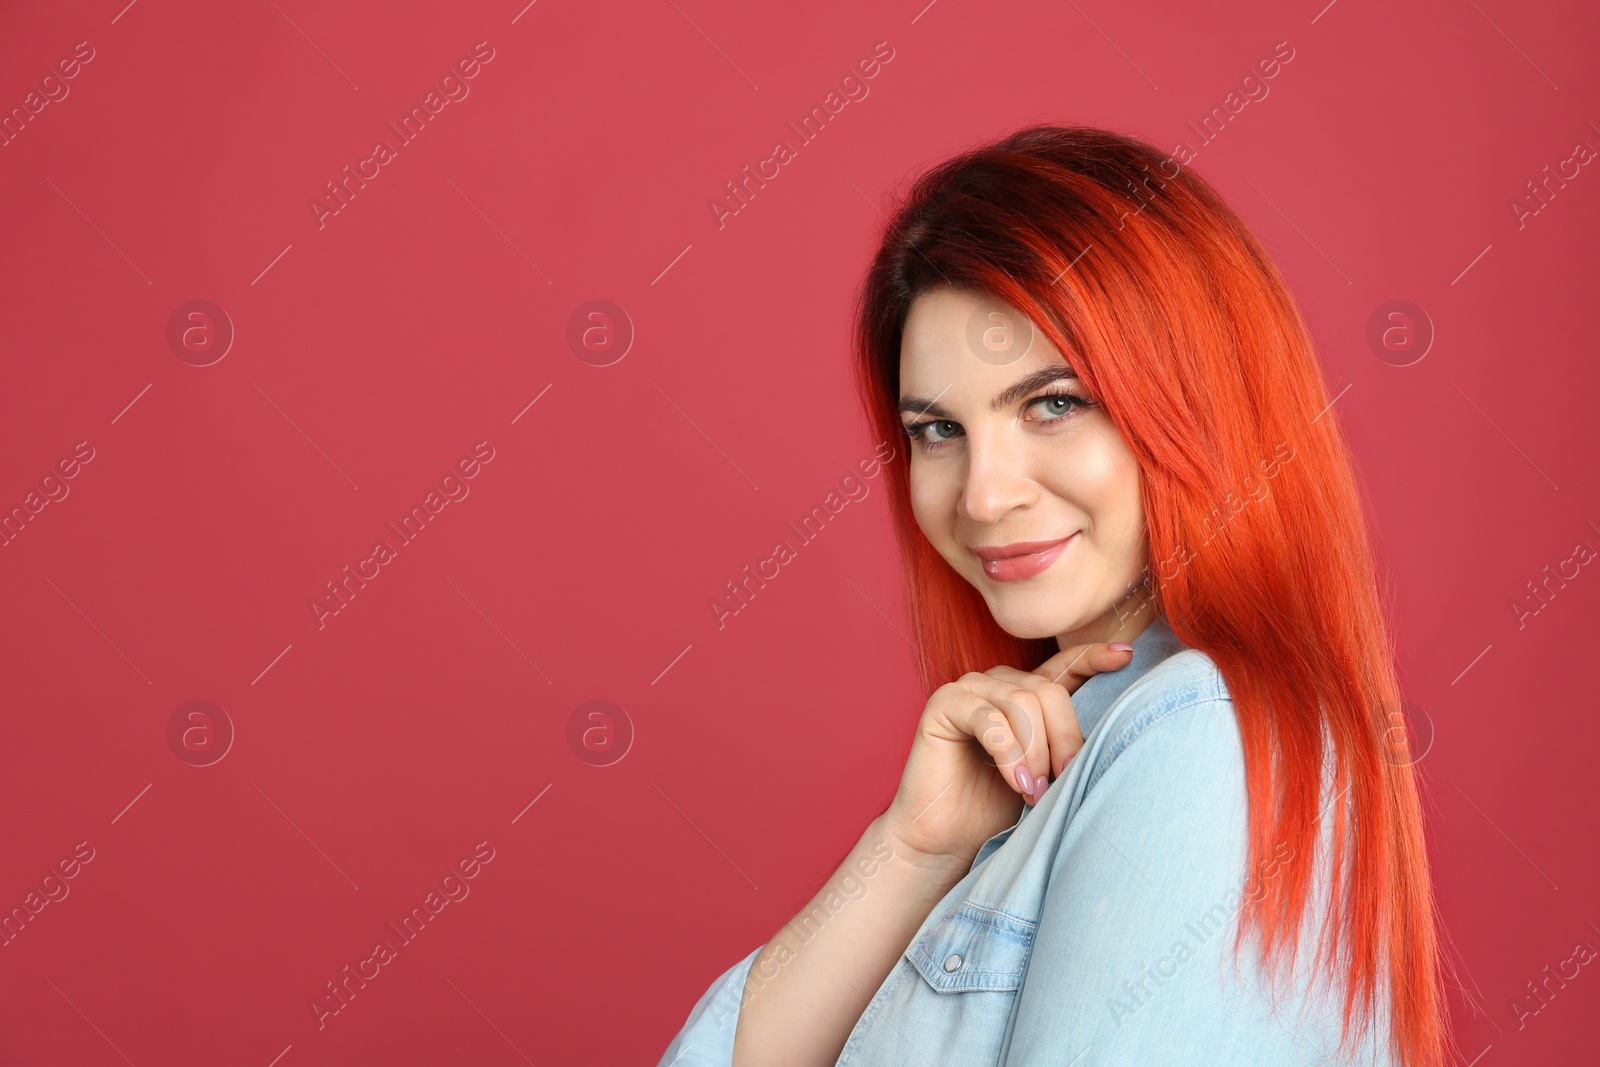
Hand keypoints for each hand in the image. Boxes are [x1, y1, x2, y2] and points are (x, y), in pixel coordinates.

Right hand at [880, 641, 1134, 868]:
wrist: (946, 839)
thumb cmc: (997, 808)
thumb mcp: (1046, 774)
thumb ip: (1067, 747)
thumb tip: (1112, 734)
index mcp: (1027, 694)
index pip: (1066, 664)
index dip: (1095, 656)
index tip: (1126, 656)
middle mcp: (999, 683)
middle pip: (1048, 690)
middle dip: (1065, 738)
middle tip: (1066, 780)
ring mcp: (970, 689)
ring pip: (1021, 701)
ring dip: (1036, 752)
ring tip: (1035, 793)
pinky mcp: (944, 704)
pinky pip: (988, 718)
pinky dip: (1008, 753)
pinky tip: (1014, 783)